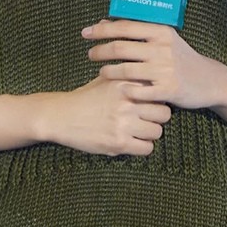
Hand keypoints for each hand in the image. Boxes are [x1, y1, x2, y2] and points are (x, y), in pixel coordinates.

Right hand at [51, 75, 170, 156]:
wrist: (62, 116)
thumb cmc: (86, 97)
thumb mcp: (108, 79)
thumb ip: (130, 78)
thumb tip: (155, 81)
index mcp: (126, 83)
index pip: (159, 91)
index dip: (157, 98)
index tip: (151, 103)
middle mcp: (128, 101)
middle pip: (164, 113)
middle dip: (158, 117)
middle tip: (148, 119)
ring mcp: (124, 123)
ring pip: (157, 132)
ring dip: (150, 133)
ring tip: (140, 131)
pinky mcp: (118, 142)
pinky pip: (146, 148)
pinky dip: (143, 147)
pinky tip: (133, 142)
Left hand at [83, 19, 218, 109]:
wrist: (209, 80)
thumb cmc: (180, 58)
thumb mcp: (163, 39)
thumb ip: (136, 31)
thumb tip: (104, 22)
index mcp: (160, 31)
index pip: (124, 27)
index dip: (102, 30)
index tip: (85, 33)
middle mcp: (162, 48)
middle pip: (121, 48)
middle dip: (100, 51)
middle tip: (90, 54)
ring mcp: (165, 69)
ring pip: (126, 70)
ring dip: (108, 72)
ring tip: (100, 72)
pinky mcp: (168, 89)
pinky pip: (138, 91)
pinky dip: (125, 91)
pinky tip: (117, 91)